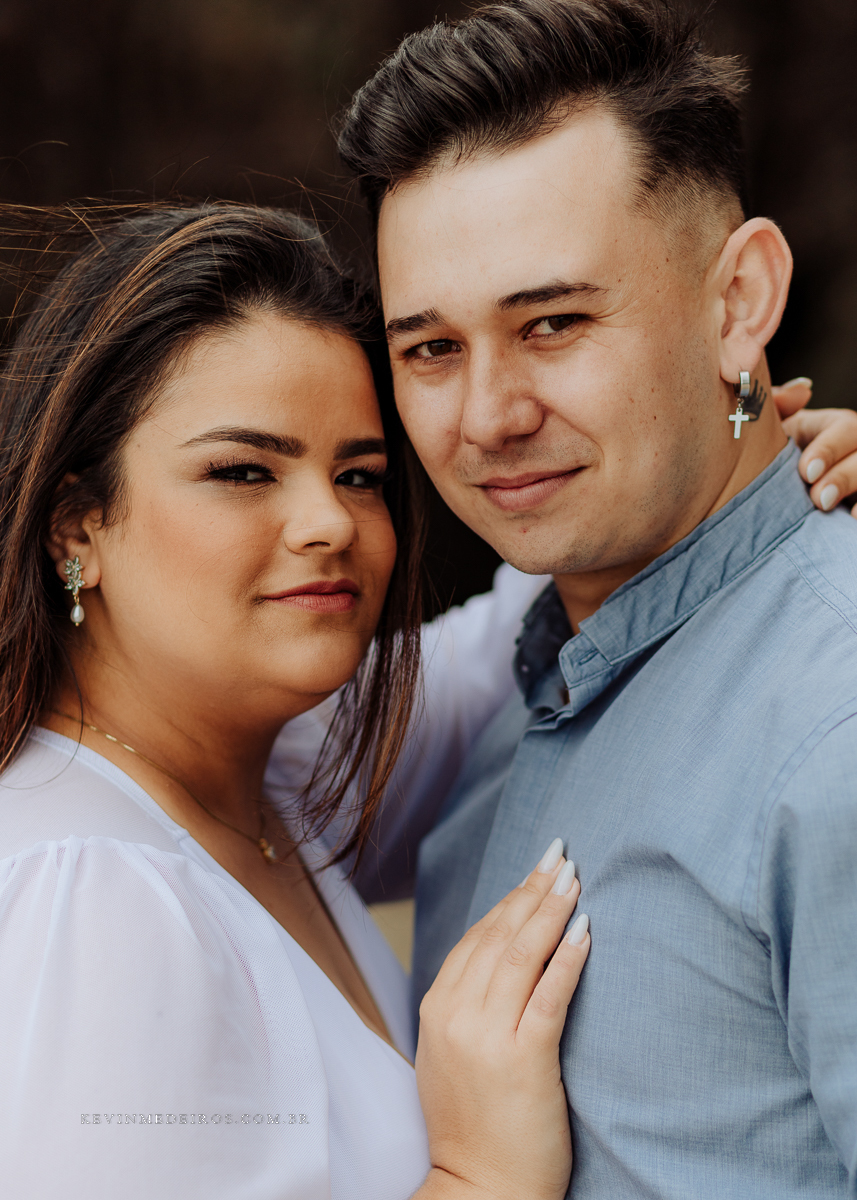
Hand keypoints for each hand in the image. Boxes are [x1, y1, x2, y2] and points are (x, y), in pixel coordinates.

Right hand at [414, 842, 589, 1199]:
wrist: (480, 1189)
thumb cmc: (472, 1123)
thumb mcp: (451, 1052)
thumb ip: (466, 1003)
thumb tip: (499, 955)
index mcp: (436, 1009)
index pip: (476, 937)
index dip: (508, 899)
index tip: (533, 871)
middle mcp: (456, 1014)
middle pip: (498, 935)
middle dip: (531, 890)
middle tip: (559, 856)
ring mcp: (488, 1035)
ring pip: (520, 954)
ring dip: (550, 910)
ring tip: (574, 879)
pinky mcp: (524, 1058)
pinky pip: (549, 994)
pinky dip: (567, 958)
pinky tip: (585, 930)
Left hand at [773, 377, 856, 515]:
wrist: (761, 501)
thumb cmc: (766, 460)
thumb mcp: (768, 434)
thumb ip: (776, 407)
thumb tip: (802, 389)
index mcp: (830, 426)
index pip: (844, 427)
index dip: (829, 449)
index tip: (806, 472)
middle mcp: (853, 447)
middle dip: (843, 476)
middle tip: (819, 499)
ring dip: (851, 488)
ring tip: (828, 511)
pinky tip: (851, 519)